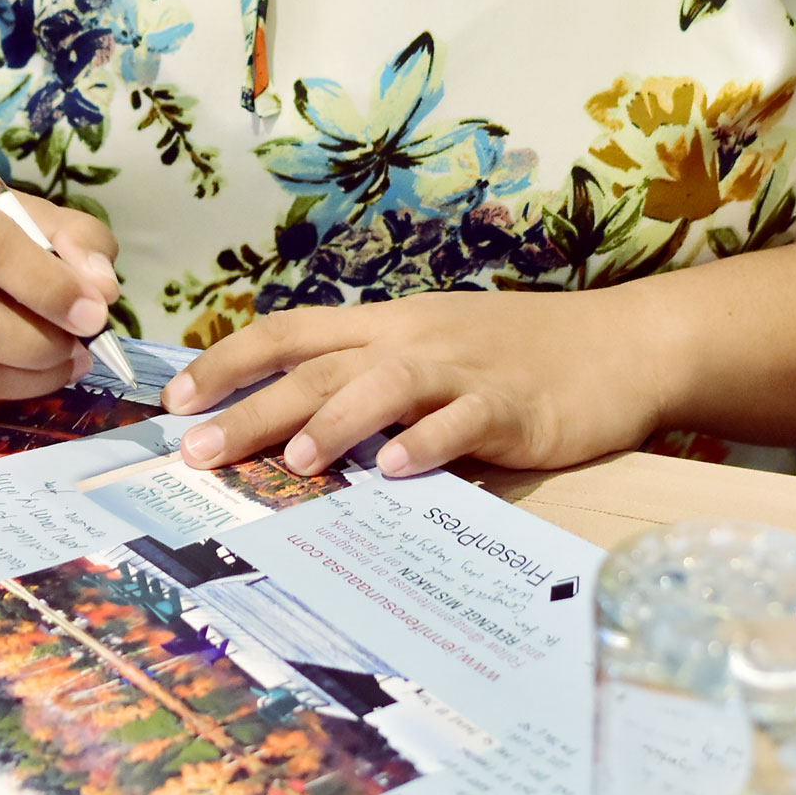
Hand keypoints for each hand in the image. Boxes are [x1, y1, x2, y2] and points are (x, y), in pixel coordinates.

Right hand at [0, 176, 120, 406]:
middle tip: (84, 347)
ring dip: (30, 379)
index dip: (49, 286)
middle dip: (42, 344)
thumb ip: (70, 236)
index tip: (95, 311)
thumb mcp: (14, 207)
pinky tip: (27, 376)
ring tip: (67, 364)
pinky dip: (2, 392)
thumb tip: (103, 290)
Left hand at [161, 286, 670, 478]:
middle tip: (194, 449)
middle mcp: (415, 338)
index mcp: (389, 324)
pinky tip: (398, 470)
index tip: (174, 397)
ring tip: (290, 459)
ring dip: (334, 421)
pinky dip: (428, 444)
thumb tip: (291, 420)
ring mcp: (464, 370)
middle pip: (320, 366)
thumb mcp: (436, 348)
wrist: (620, 344)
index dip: (230, 361)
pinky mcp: (513, 405)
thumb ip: (375, 376)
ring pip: (385, 384)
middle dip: (251, 406)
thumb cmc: (519, 354)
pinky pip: (464, 423)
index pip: (291, 332)